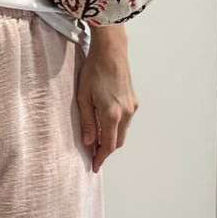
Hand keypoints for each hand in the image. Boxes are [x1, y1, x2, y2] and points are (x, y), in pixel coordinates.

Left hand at [75, 42, 138, 172]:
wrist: (110, 51)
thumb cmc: (93, 70)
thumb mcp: (83, 97)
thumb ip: (86, 121)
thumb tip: (89, 142)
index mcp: (111, 113)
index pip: (108, 145)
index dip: (101, 158)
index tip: (94, 166)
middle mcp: (125, 112)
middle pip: (118, 142)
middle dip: (106, 151)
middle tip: (94, 157)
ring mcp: (132, 106)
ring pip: (123, 132)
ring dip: (112, 140)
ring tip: (98, 143)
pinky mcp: (133, 100)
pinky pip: (126, 122)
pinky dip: (117, 129)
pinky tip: (106, 127)